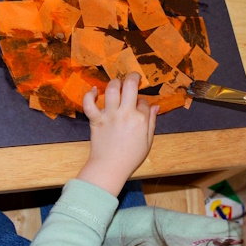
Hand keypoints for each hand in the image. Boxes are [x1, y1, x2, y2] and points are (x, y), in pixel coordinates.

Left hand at [77, 72, 158, 196]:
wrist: (110, 168)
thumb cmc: (130, 157)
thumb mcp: (148, 141)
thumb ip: (152, 122)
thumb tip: (155, 107)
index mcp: (141, 120)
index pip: (144, 101)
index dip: (143, 102)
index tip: (140, 106)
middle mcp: (126, 113)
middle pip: (130, 85)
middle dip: (133, 77)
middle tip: (134, 77)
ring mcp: (109, 115)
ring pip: (111, 89)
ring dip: (115, 83)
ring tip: (117, 85)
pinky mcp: (96, 120)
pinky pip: (89, 103)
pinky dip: (89, 95)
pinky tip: (93, 90)